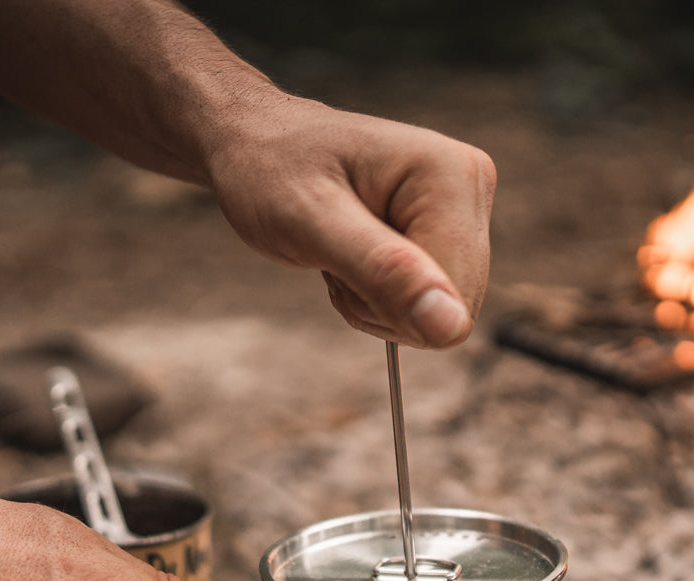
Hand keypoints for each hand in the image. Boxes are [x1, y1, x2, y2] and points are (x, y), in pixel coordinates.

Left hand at [0, 0, 494, 347]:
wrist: (230, 138)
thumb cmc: (257, 167)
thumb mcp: (303, 227)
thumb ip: (379, 275)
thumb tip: (449, 327)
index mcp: (451, 175)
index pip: (463, 290)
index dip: (398, 305)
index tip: (343, 272)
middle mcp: (464, 182)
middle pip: (457, 299)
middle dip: (386, 300)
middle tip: (329, 257)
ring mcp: (449, 201)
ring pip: (436, 305)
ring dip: (374, 298)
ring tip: (328, 249)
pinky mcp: (429, 218)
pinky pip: (416, 298)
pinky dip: (373, 294)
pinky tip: (339, 251)